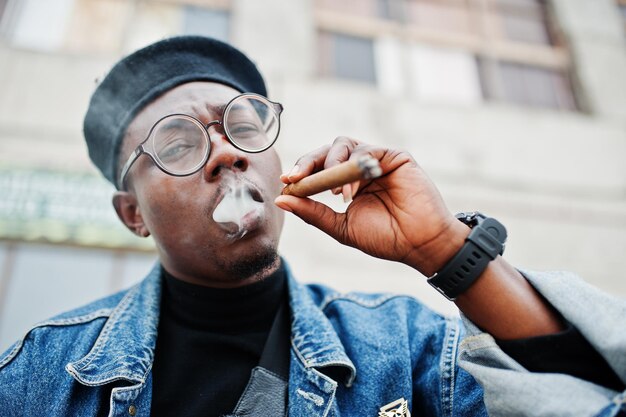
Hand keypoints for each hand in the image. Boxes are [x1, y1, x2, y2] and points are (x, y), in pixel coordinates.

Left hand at [274, 137, 468, 275]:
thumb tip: (281, 199)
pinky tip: (352, 189)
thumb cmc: (385, 238)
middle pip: (327, 151)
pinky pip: (367, 150)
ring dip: (332, 165)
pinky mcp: (394, 156)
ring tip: (334, 192)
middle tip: (295, 177)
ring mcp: (377, 160)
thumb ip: (312, 212)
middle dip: (308, 162)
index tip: (286, 182)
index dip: (301, 172)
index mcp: (348, 183)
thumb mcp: (341, 227)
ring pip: (344, 145)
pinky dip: (354, 166)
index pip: (318, 168)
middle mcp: (360, 168)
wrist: (419, 244)